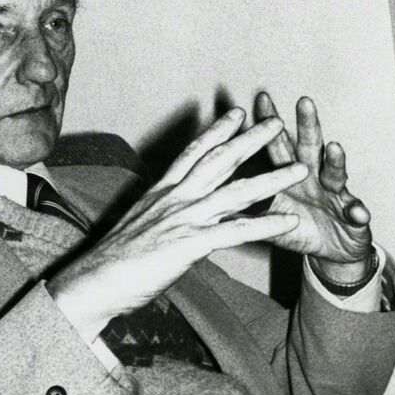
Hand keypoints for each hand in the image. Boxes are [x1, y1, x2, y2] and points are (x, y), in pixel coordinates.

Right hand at [47, 108, 304, 332]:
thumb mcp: (141, 226)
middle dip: (252, 139)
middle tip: (277, 121)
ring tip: (300, 168)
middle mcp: (175, 198)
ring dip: (273, 178)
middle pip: (221, 160)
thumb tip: (183, 214)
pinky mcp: (190, 243)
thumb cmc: (113, 260)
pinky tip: (289, 221)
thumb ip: (165, 215)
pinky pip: (236, 231)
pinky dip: (266, 225)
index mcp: (161, 191)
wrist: (94, 281)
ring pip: (237, 191)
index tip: (237, 113)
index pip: (194, 152)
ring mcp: (184, 218)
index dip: (218, 131)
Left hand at [254, 91, 373, 285]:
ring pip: (336, 174)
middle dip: (308, 125)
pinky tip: (358, 212)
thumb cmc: (300, 228)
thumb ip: (244, 207)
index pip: (279, 145)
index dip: (270, 124)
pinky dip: (358, 212)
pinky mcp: (355, 218)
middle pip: (310, 147)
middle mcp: (316, 178)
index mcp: (291, 176)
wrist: (333, 252)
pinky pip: (357, 214)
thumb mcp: (270, 218)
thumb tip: (208, 195)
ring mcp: (337, 195)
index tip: (261, 99)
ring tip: (334, 148)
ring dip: (335, 161)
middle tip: (303, 102)